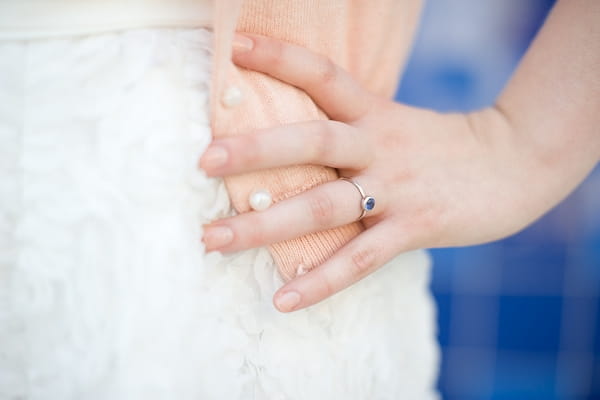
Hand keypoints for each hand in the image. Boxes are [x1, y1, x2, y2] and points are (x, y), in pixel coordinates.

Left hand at [200, 32, 595, 312]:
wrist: (513, 164)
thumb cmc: (442, 146)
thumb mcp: (395, 124)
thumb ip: (351, 129)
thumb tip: (294, 144)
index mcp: (375, 114)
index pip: (324, 76)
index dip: (281, 58)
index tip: (237, 48)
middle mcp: (379, 146)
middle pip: (313, 141)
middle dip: (256, 151)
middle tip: (203, 161)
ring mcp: (395, 189)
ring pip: (322, 206)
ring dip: (264, 225)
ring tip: (215, 240)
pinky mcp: (414, 228)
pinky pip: (359, 260)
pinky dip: (320, 281)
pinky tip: (282, 299)